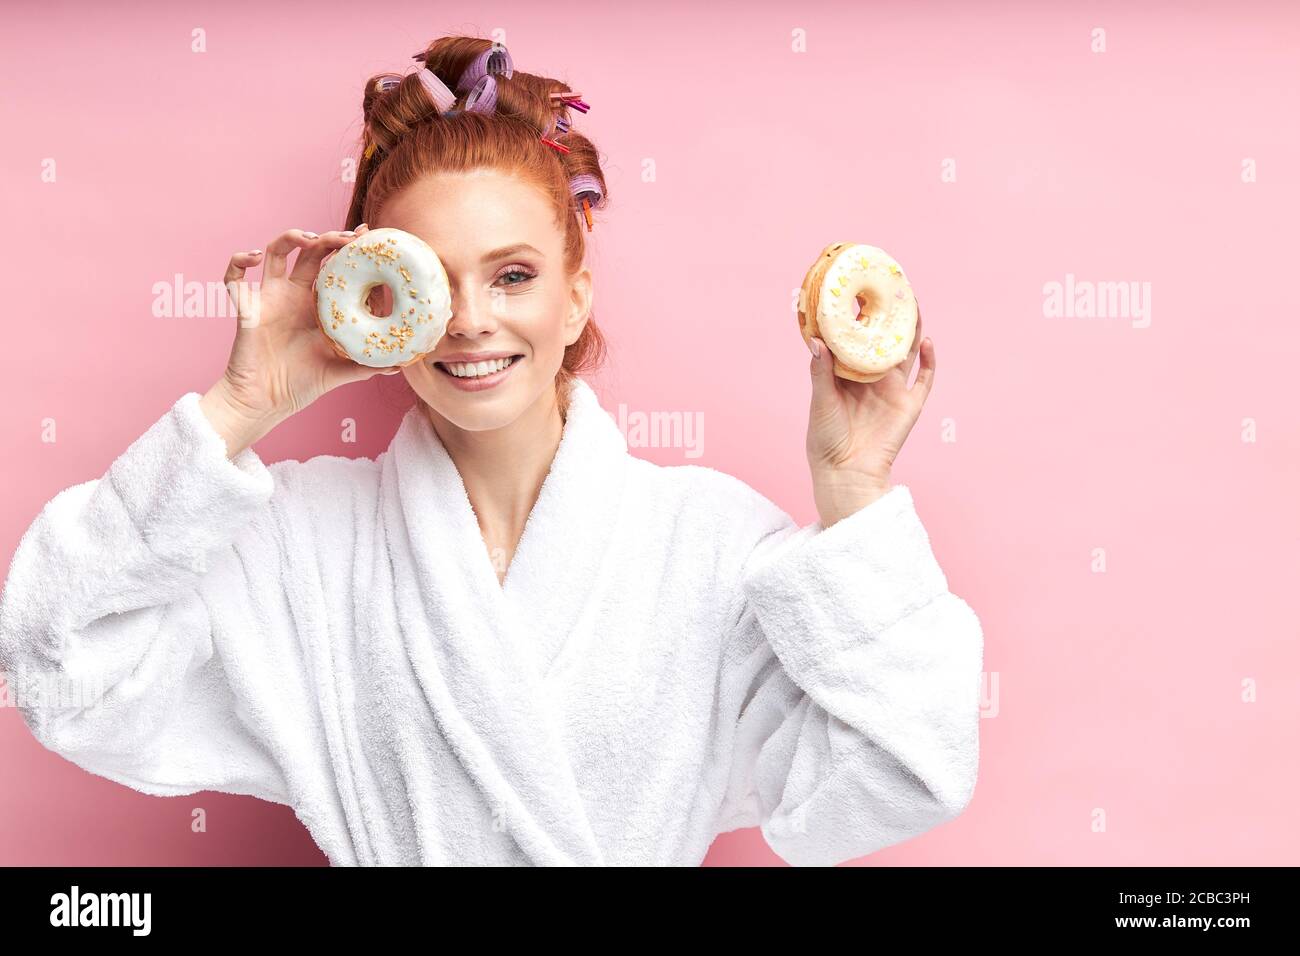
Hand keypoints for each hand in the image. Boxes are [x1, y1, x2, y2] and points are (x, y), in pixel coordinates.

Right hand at [200, 223, 393, 455]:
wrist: (265, 403)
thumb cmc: (301, 385)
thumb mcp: (341, 373)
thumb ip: (368, 365)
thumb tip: (401, 364)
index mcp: (317, 304)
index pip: (335, 267)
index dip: (349, 251)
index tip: (367, 238)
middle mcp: (294, 294)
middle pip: (311, 252)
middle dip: (329, 238)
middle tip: (349, 237)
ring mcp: (269, 298)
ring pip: (275, 252)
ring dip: (290, 237)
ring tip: (309, 237)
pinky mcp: (246, 308)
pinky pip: (233, 278)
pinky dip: (237, 262)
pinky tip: (252, 257)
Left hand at [805, 306, 934, 526]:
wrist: (845, 472)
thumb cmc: (826, 438)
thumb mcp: (820, 400)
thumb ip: (821, 370)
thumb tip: (816, 340)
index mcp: (848, 374)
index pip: (854, 339)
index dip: (856, 317)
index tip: (854, 291)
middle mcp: (872, 377)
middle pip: (884, 340)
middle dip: (888, 316)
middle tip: (889, 287)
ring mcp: (893, 389)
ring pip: (907, 352)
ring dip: (912, 329)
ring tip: (913, 304)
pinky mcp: (909, 404)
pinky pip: (925, 378)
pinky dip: (930, 360)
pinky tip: (929, 341)